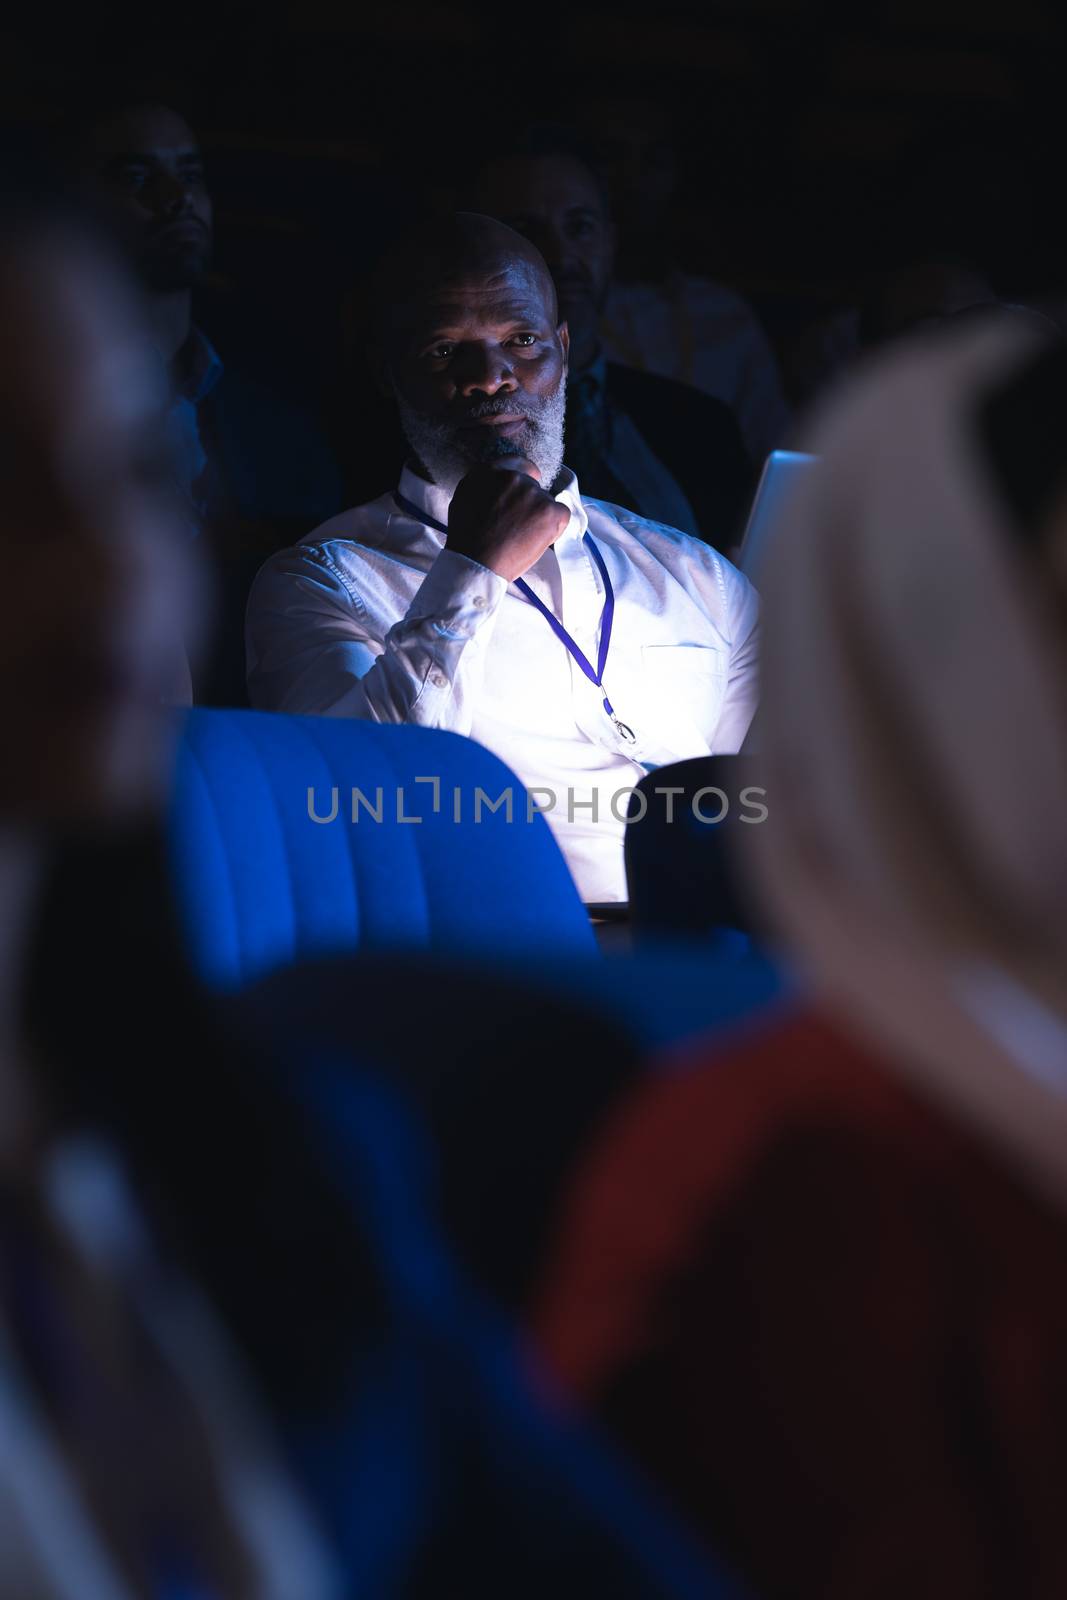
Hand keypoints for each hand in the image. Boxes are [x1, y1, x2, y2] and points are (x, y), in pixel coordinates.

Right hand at [447, 458, 570, 581]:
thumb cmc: (467, 537)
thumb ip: (484, 482)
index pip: (517, 463)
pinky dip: (555, 526)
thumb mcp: (463, 497)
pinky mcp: (550, 511)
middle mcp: (514, 477)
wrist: (477, 563)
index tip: (523, 491)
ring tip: (523, 536)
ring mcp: (534, 494)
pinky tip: (539, 538)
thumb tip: (500, 481)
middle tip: (517, 525)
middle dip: (528, 503)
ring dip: (539, 516)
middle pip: (533, 485)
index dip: (524, 476)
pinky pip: (562, 513)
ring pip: (546, 501)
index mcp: (491, 472)